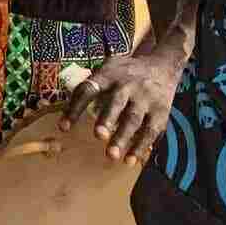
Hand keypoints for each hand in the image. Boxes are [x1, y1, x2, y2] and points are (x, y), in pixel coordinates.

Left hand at [62, 50, 185, 164]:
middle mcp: (127, 85)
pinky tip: (130, 160)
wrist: (162, 64)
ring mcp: (145, 98)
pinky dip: (140, 146)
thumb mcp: (107, 69)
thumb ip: (90, 87)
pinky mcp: (160, 111)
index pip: (88, 90)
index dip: (75, 108)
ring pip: (133, 119)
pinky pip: (150, 131)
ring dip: (122, 138)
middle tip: (98, 136)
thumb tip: (66, 110)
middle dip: (107, 120)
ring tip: (111, 155)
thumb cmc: (125, 72)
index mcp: (108, 75)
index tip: (63, 127)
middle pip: (116, 102)